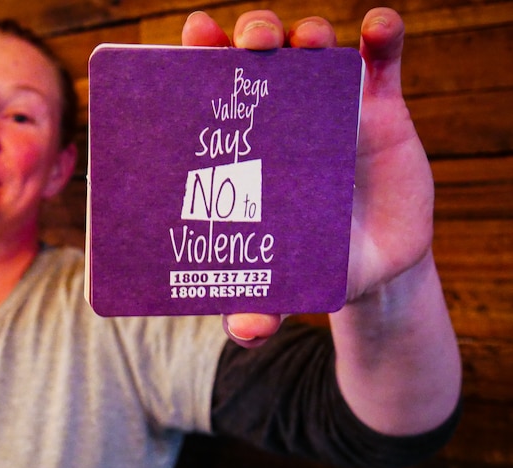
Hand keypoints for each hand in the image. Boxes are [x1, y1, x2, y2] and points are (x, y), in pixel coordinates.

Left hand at [182, 9, 433, 346]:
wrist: (372, 264)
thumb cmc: (306, 262)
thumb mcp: (282, 283)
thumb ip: (258, 303)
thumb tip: (245, 332)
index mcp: (242, 146)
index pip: (212, 89)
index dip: (199, 57)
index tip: (192, 42)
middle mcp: (279, 115)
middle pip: (261, 53)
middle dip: (253, 33)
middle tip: (252, 44)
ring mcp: (329, 106)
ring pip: (315, 46)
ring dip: (309, 31)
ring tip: (309, 41)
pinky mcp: (381, 107)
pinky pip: (380, 59)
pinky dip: (381, 36)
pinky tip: (378, 29)